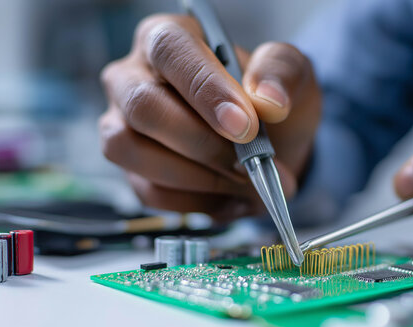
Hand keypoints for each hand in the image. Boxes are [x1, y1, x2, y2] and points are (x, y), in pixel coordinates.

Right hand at [99, 15, 320, 221]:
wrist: (271, 142)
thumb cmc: (268, 99)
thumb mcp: (291, 72)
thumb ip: (282, 71)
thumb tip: (268, 100)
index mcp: (168, 37)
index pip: (171, 51)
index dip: (206, 89)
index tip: (244, 126)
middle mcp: (132, 76)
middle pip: (144, 107)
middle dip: (204, 145)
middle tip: (252, 165)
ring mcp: (121, 122)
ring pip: (132, 151)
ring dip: (200, 178)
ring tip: (249, 185)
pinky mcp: (130, 168)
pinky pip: (150, 191)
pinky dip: (199, 203)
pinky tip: (236, 198)